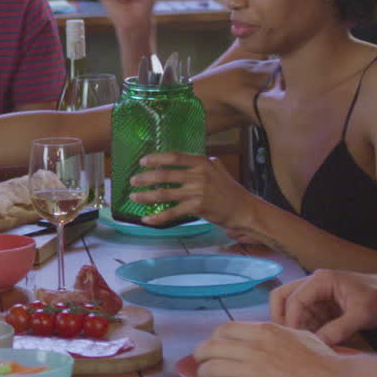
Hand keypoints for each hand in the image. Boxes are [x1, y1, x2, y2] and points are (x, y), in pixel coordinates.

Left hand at [127, 152, 254, 227]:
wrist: (243, 209)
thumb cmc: (229, 190)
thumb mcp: (217, 169)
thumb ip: (199, 164)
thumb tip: (179, 160)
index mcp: (202, 162)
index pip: (175, 157)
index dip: (156, 158)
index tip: (143, 161)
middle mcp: (199, 175)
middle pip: (165, 174)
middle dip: (145, 178)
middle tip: (133, 180)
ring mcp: (197, 192)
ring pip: (165, 193)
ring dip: (146, 196)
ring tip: (134, 197)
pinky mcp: (197, 208)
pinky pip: (172, 212)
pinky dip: (157, 217)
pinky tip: (147, 219)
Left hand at [194, 321, 343, 376]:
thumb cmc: (321, 359)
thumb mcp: (297, 334)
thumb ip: (276, 333)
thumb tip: (268, 334)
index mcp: (263, 331)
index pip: (225, 329)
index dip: (214, 338)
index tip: (214, 344)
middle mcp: (252, 347)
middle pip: (211, 346)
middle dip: (201, 354)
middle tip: (199, 361)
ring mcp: (249, 369)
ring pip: (211, 367)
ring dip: (203, 374)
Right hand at [269, 269, 376, 345]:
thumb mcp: (362, 315)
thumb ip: (339, 329)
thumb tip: (318, 344)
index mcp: (320, 280)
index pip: (294, 300)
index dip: (292, 321)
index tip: (297, 341)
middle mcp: (313, 284)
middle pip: (282, 297)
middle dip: (281, 318)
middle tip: (288, 339)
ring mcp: (316, 295)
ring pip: (291, 309)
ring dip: (295, 326)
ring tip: (304, 345)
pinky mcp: (321, 306)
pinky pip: (304, 317)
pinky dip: (306, 330)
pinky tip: (314, 343)